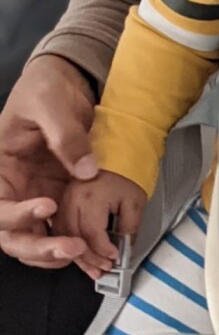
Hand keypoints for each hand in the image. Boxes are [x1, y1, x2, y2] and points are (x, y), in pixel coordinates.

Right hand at [0, 55, 101, 267]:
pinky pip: (61, 228)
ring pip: (35, 239)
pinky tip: (90, 246)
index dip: (17, 215)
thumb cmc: (45, 88)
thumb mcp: (50, 104)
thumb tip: (86, 169)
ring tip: (83, 251)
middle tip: (69, 247)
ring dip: (54, 252)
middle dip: (39, 246)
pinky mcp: (61, 196)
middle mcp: (14, 189)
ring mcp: (36, 195)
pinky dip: (72, 241)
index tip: (47, 207)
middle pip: (13, 234)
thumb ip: (66, 136)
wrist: (67, 82)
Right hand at [55, 170, 146, 279]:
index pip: (92, 233)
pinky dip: (70, 244)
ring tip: (94, 269)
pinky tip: (82, 255)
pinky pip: (60, 228)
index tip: (115, 258)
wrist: (118, 152)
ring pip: (64, 236)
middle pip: (74, 238)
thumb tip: (124, 251)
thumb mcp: (135, 200)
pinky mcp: (62, 201)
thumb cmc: (128, 174)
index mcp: (91, 197)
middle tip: (105, 269)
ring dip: (78, 256)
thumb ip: (130, 227)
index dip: (103, 250)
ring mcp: (64, 199)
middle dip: (90, 259)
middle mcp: (72, 199)